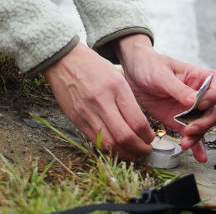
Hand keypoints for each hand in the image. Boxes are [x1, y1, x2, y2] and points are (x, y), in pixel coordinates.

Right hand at [42, 43, 154, 159]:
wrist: (64, 60)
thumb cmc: (93, 66)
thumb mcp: (117, 77)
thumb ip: (128, 101)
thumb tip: (140, 126)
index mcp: (116, 88)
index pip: (137, 122)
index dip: (148, 136)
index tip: (151, 138)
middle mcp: (102, 102)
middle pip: (125, 137)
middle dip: (139, 149)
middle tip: (145, 150)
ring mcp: (87, 113)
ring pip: (110, 145)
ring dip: (125, 154)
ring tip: (132, 153)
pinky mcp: (76, 120)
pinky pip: (95, 142)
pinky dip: (109, 149)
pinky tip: (116, 148)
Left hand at [115, 35, 215, 161]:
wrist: (132, 73)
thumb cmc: (148, 65)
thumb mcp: (161, 74)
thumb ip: (177, 88)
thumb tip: (194, 102)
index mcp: (197, 76)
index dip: (215, 94)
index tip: (201, 103)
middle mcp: (198, 94)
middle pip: (214, 109)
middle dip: (206, 121)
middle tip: (191, 128)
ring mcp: (189, 109)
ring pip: (204, 125)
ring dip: (198, 136)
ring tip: (185, 142)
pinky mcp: (179, 121)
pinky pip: (191, 134)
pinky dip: (196, 146)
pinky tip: (199, 156)